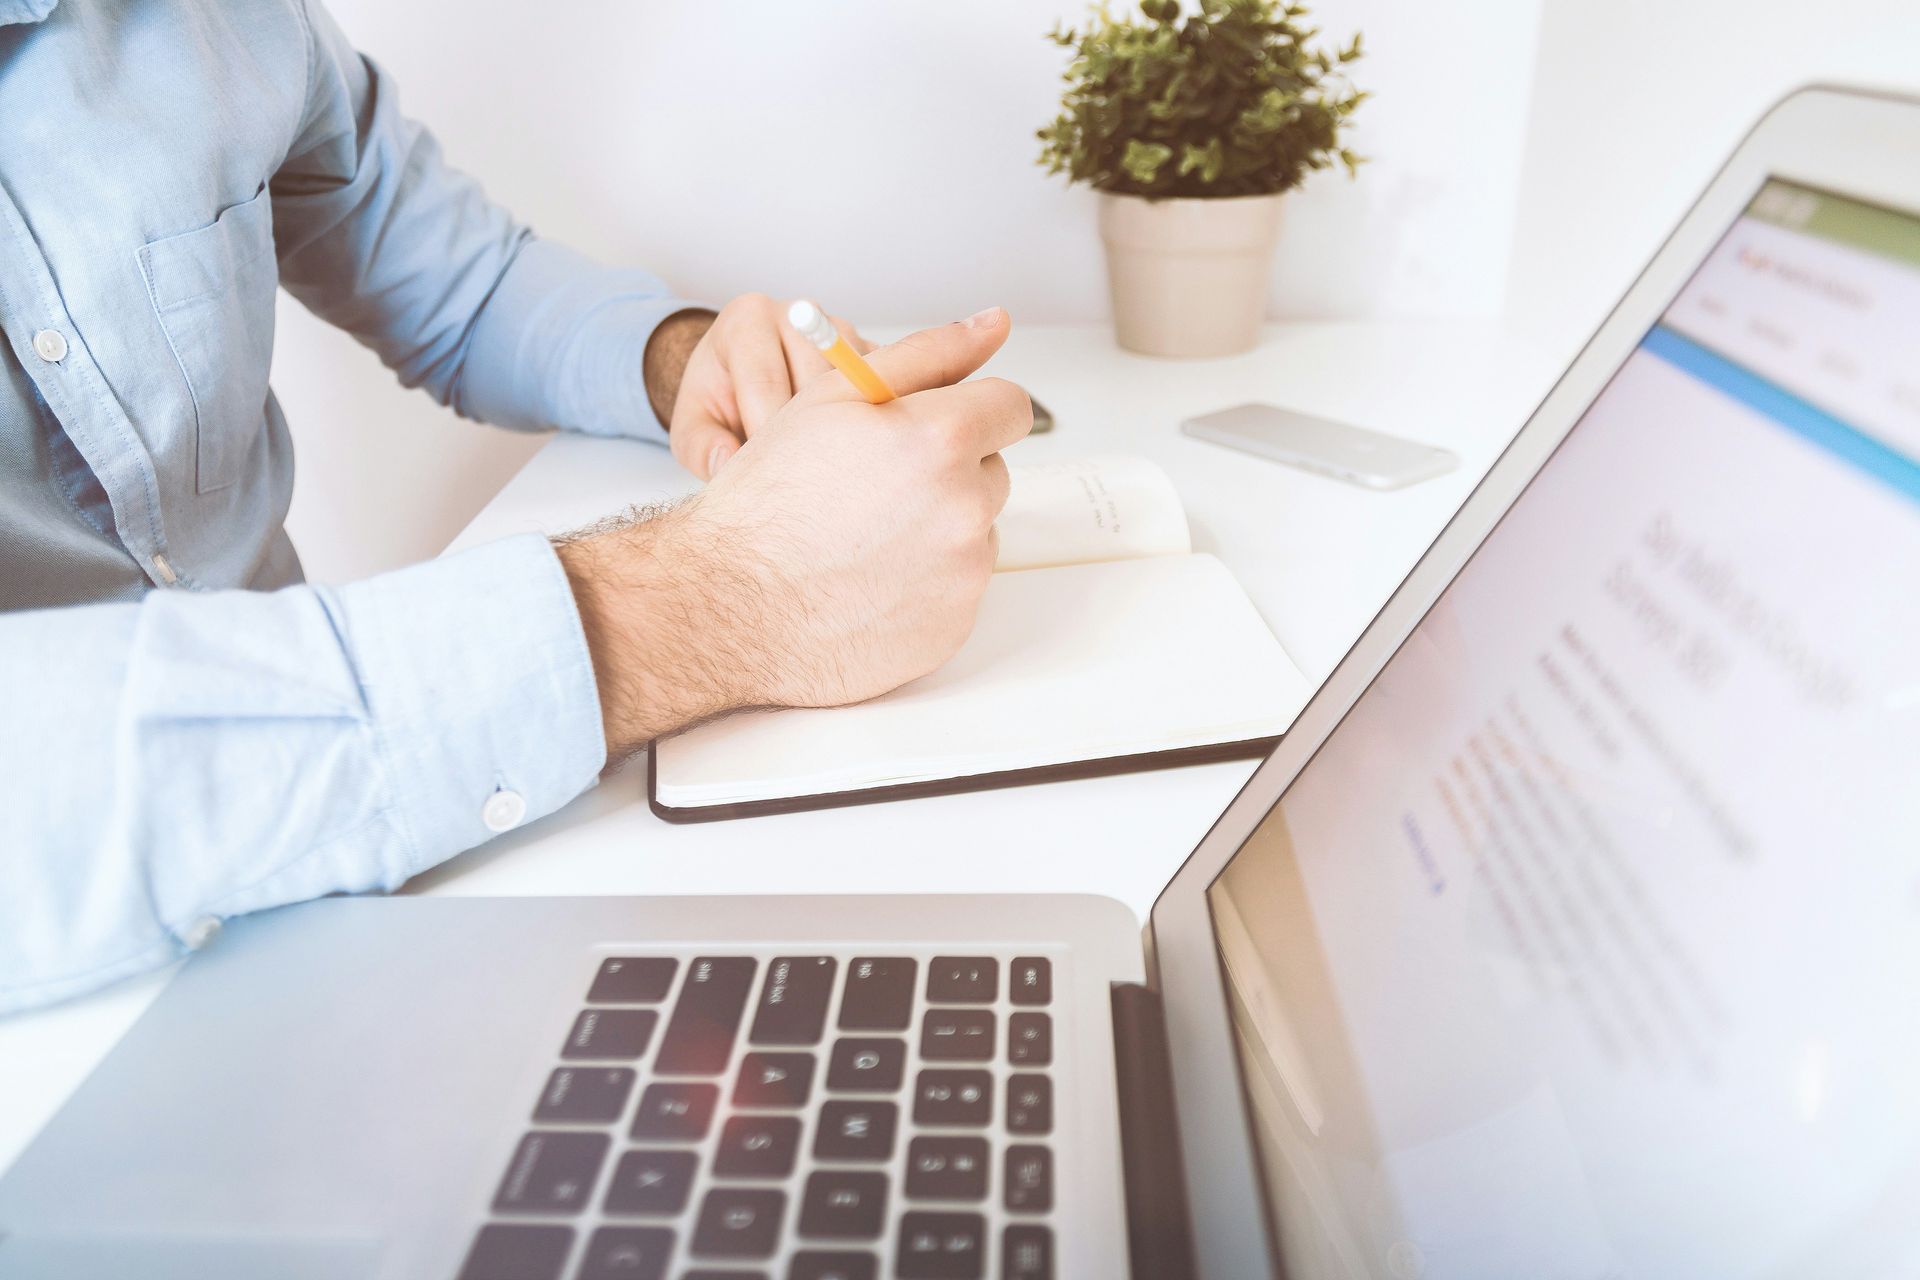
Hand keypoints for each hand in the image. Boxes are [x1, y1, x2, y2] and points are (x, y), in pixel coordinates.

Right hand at [559, 307, 1027, 758]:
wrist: (730, 604)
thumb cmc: (770, 498)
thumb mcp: (835, 397)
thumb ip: (927, 353)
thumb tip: (993, 323)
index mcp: (942, 438)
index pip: (1010, 406)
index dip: (970, 411)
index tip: (937, 426)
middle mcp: (965, 507)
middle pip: (992, 471)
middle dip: (948, 471)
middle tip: (875, 487)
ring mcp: (963, 573)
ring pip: (975, 531)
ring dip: (937, 527)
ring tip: (864, 537)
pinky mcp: (955, 625)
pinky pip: (958, 588)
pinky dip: (925, 582)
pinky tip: (868, 580)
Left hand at [664, 293, 874, 480]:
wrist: (744, 377)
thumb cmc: (718, 400)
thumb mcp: (692, 426)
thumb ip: (701, 446)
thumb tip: (727, 465)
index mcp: (747, 319)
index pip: (765, 380)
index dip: (767, 434)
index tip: (767, 475)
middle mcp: (799, 313)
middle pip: (816, 383)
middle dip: (808, 435)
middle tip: (799, 477)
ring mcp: (841, 329)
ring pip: (856, 388)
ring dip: (844, 431)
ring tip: (824, 465)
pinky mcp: (872, 351)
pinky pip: (883, 391)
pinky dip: (870, 423)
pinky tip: (850, 450)